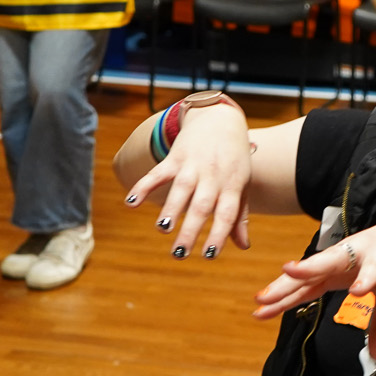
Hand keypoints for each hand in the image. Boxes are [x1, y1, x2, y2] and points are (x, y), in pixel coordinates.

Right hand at [123, 104, 253, 257]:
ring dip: (170, 209)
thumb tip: (244, 246)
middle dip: (190, 230)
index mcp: (232, 186)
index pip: (227, 214)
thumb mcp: (241, 184)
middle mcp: (213, 176)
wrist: (220, 119)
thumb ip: (239, 215)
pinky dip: (143, 186)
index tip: (208, 256)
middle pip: (201, 206)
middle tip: (179, 253)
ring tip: (162, 228)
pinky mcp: (175, 156)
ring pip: (181, 189)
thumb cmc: (233, 159)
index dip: (219, 235)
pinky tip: (131, 202)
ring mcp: (193, 165)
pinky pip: (158, 173)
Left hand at [253, 201, 375, 361]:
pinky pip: (375, 263)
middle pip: (311, 274)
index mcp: (344, 272)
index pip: (308, 287)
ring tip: (290, 273)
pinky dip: (367, 275)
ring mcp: (366, 251)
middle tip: (260, 300)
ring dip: (312, 267)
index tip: (259, 312)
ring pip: (334, 259)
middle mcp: (348, 258)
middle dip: (286, 286)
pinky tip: (357, 289)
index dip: (285, 299)